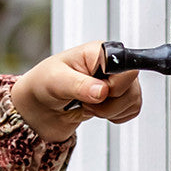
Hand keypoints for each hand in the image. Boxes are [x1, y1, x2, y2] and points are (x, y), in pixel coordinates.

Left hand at [10, 41, 142, 142]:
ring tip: (87, 105)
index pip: (126, 65)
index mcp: (98, 53)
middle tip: (85, 100)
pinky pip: (131, 111)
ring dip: (109, 111)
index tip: (99, 91)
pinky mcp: (117, 99)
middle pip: (132, 86)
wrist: (38, 107)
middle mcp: (110, 66)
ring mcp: (115, 83)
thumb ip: (79, 85)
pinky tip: (95, 110)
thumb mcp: (56, 81)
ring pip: (133, 101)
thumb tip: (102, 90)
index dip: (115, 83)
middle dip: (108, 102)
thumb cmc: (42, 84)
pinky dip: (115, 117)